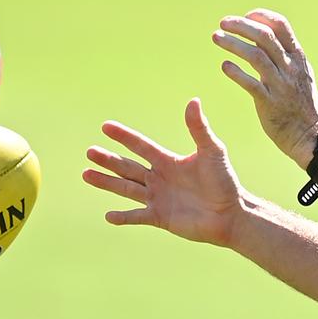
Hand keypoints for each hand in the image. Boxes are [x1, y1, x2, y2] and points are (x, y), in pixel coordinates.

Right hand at [82, 98, 243, 247]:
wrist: (231, 213)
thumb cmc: (224, 180)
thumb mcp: (212, 151)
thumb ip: (199, 128)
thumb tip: (193, 101)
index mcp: (168, 161)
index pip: (141, 146)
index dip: (124, 136)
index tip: (106, 126)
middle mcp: (159, 178)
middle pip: (128, 167)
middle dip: (109, 159)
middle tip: (89, 151)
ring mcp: (158, 198)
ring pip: (126, 189)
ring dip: (107, 182)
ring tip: (86, 174)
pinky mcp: (160, 217)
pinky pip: (137, 216)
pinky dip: (123, 216)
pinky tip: (108, 215)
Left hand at [213, 9, 317, 169]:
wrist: (312, 136)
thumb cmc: (303, 104)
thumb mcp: (300, 75)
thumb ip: (284, 56)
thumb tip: (262, 38)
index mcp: (298, 58)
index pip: (281, 26)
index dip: (262, 16)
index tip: (246, 16)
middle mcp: (290, 68)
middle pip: (264, 37)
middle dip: (242, 26)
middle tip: (223, 23)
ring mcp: (280, 85)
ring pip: (255, 56)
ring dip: (233, 44)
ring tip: (216, 37)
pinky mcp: (269, 103)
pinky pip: (250, 84)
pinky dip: (236, 72)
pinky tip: (225, 66)